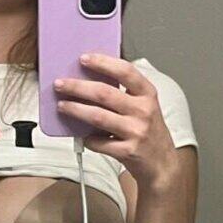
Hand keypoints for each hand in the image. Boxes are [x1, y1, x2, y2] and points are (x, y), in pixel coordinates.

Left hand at [53, 57, 179, 192]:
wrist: (163, 164)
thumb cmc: (149, 131)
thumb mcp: (144, 106)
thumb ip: (124, 93)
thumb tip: (90, 79)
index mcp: (148, 94)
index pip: (125, 71)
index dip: (103, 63)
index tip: (83, 58)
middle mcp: (143, 111)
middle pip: (104, 93)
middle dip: (78, 87)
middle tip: (60, 84)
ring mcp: (136, 132)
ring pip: (98, 116)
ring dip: (75, 109)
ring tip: (61, 105)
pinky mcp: (128, 151)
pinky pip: (99, 142)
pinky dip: (86, 138)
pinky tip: (81, 135)